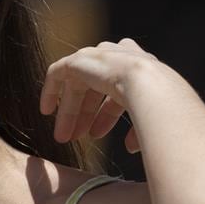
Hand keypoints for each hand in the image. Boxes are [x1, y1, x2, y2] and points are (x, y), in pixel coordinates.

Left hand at [40, 38, 158, 152]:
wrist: (150, 87)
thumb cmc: (158, 106)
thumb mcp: (151, 120)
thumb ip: (138, 131)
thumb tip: (131, 146)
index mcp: (141, 69)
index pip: (118, 92)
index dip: (106, 114)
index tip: (96, 134)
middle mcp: (120, 58)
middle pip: (95, 87)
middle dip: (86, 115)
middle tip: (77, 137)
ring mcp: (100, 56)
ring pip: (77, 84)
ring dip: (70, 111)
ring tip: (64, 136)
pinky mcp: (80, 59)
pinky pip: (59, 72)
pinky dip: (51, 90)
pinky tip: (45, 111)